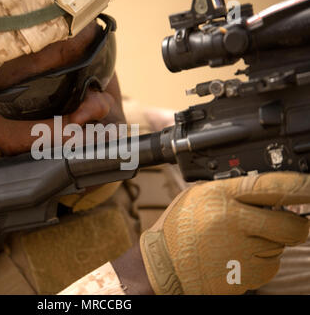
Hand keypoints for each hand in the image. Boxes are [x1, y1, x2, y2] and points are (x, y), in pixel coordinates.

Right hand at [140, 172, 309, 294]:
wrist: (165, 264)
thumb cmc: (180, 228)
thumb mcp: (199, 196)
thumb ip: (232, 190)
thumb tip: (268, 190)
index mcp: (219, 196)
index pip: (270, 186)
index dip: (300, 186)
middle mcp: (233, 221)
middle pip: (290, 225)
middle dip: (293, 225)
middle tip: (282, 223)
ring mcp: (240, 251)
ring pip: (280, 247)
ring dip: (268, 243)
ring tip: (237, 242)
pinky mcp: (245, 275)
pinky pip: (270, 267)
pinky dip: (259, 262)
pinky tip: (235, 257)